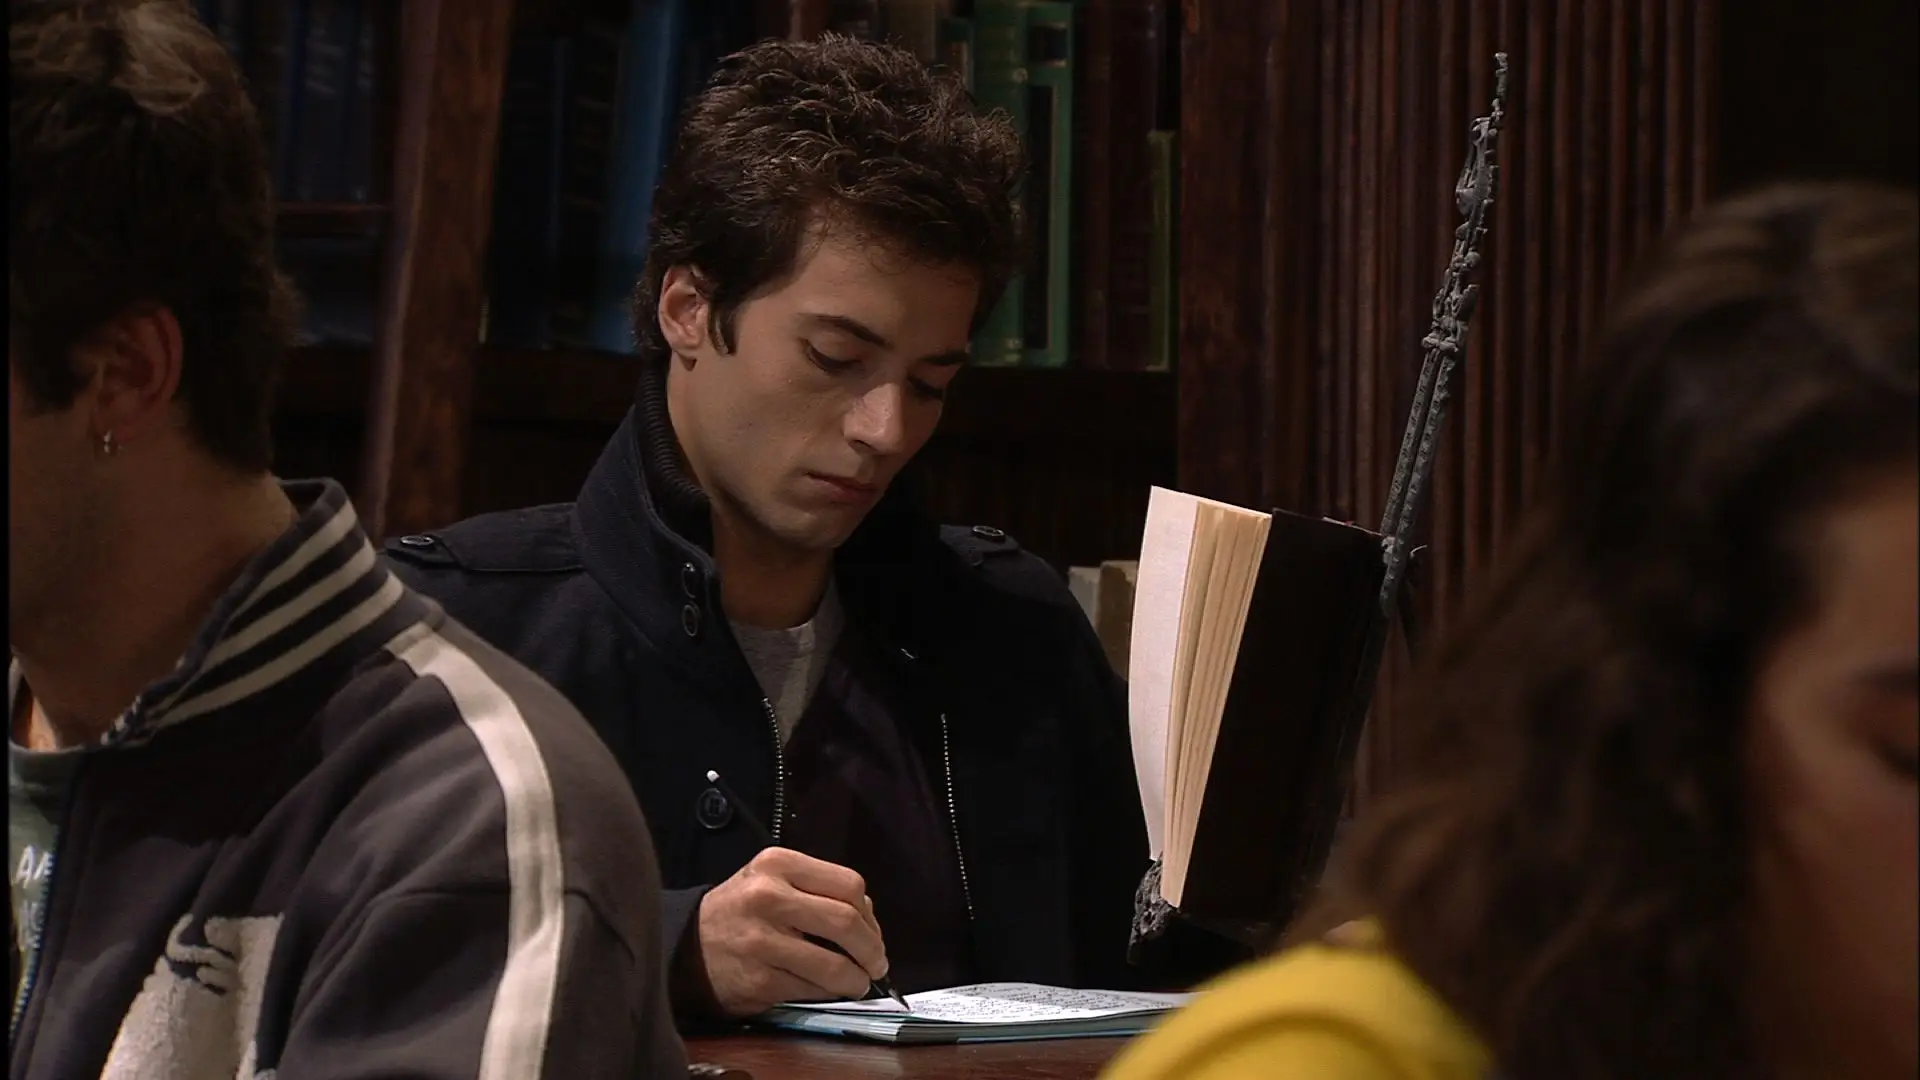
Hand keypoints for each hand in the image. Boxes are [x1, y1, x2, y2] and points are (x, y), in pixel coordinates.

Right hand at [697, 847, 889, 1017]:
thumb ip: (818, 890)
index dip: (870, 914)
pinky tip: (826, 989)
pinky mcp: (759, 980)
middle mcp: (768, 897)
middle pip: (846, 922)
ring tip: (858, 982)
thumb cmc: (741, 912)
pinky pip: (813, 990)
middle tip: (877, 964)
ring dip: (857, 980)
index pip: (849, 884)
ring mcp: (762, 941)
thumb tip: (870, 923)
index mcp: (778, 864)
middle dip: (872, 949)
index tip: (873, 932)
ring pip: (835, 965)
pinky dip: (829, 993)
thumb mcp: (773, 881)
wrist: (687, 947)